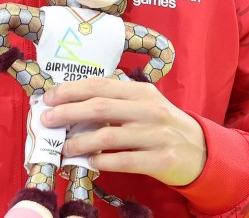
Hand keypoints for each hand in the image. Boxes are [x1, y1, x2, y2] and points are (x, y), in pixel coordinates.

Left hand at [41, 77, 206, 186]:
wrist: (201, 150)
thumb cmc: (163, 125)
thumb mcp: (145, 105)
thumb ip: (116, 101)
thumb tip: (72, 104)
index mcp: (142, 91)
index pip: (100, 86)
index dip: (71, 90)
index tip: (49, 98)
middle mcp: (149, 109)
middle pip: (100, 107)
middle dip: (68, 113)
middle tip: (47, 120)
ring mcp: (157, 135)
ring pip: (109, 136)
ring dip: (80, 142)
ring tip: (65, 148)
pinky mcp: (161, 159)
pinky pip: (125, 161)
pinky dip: (103, 161)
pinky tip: (91, 162)